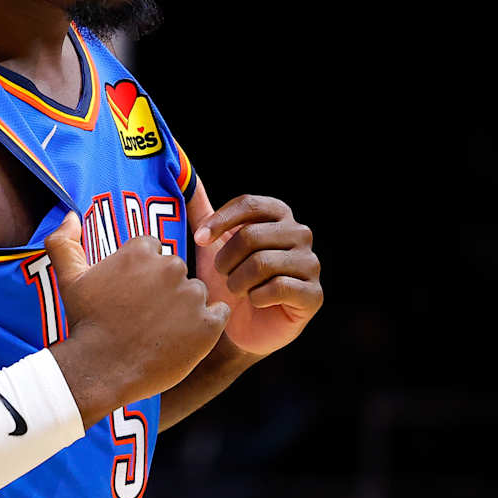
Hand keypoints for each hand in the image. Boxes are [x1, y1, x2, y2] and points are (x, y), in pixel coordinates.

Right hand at [45, 214, 229, 423]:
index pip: (154, 248)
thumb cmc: (86, 323)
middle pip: (177, 269)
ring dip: (185, 306)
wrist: (102, 368)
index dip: (143, 270)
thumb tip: (71, 215)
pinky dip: (206, 324)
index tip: (132, 291)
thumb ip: (64, 241)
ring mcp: (191, 296)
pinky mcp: (208, 324)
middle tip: (145, 313)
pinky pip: (218, 313)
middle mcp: (170, 268)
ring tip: (161, 328)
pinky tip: (185, 335)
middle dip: (165, 287)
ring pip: (197, 292)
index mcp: (140, 253)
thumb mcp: (68, 279)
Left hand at [194, 195, 320, 356]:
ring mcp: (310, 264)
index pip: (249, 204)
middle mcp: (300, 234)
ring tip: (236, 288)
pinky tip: (254, 302)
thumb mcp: (211, 242)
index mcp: (278, 215)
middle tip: (222, 273)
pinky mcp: (314, 294)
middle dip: (226, 259)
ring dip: (238, 280)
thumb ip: (201, 210)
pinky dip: (255, 297)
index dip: (220, 221)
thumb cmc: (226, 277)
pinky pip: (278, 288)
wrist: (238, 325)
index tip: (199, 239)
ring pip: (263, 263)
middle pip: (252, 235)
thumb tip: (183, 172)